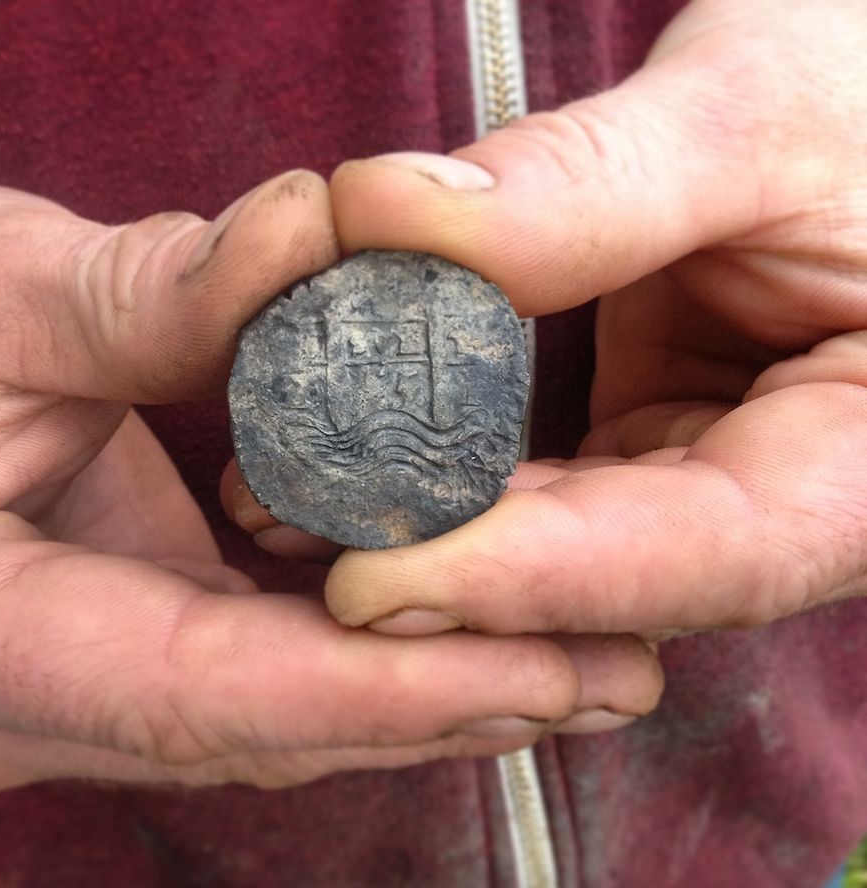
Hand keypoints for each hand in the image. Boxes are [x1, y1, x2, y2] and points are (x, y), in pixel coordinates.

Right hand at [0, 175, 663, 793]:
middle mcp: (23, 708)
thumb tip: (306, 240)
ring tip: (578, 667)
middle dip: (444, 708)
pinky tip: (467, 628)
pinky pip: (260, 681)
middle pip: (266, 731)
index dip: (379, 684)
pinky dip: (369, 661)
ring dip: (426, 695)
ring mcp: (69, 703)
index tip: (541, 665)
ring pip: (275, 723)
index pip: (201, 691)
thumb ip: (138, 289)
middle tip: (612, 677)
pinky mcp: (111, 663)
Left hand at [319, 0, 866, 641]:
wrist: (865, 100)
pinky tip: (349, 461)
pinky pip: (540, 482)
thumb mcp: (752, 116)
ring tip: (288, 505)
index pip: (705, 557)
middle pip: (616, 577)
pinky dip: (446, 472)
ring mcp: (705, 477)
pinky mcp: (645, 445)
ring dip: (431, 531)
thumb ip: (590, 181)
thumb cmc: (863, 94)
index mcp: (863, 459)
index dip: (537, 577)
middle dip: (454, 574)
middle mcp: (785, 497)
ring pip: (561, 541)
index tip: (374, 583)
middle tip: (297, 545)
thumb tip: (384, 216)